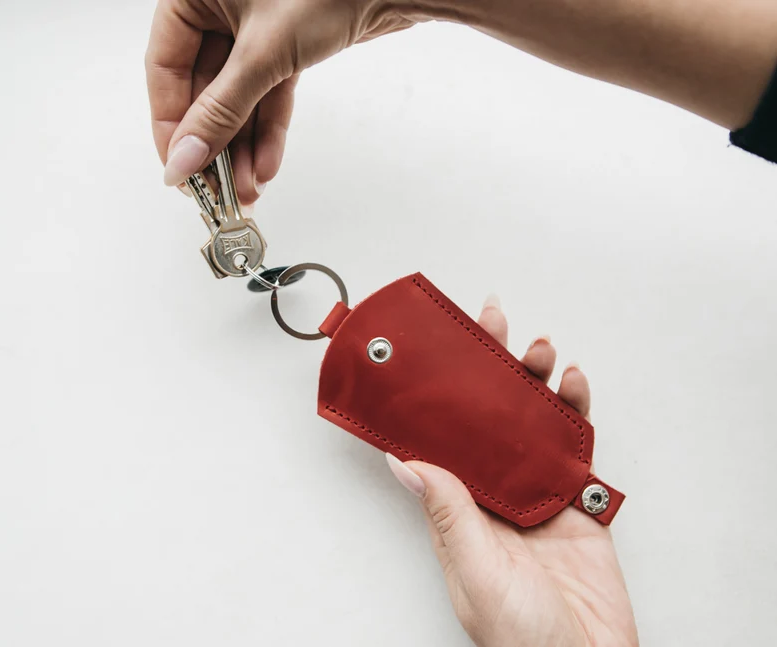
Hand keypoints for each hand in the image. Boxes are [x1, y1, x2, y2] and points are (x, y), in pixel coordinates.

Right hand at [145, 0, 421, 201]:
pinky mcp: (283, 47)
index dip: (171, 126)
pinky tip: (265, 165)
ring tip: (246, 191)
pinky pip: (267, 94)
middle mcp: (217, 10)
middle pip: (203, 91)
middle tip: (217, 192)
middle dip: (215, 146)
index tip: (179, 170)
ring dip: (242, 148)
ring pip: (237, 99)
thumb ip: (222, 109)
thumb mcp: (263, 52)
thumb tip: (186, 158)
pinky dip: (268, 129)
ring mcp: (251, 30)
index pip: (165, 70)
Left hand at [386, 296, 638, 646]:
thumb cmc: (522, 638)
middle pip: (491, 416)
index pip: (446, 435)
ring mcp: (537, 494)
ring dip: (536, 382)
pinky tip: (574, 389)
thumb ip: (449, 516)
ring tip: (538, 352)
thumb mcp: (478, 572)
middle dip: (493, 368)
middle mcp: (496, 493)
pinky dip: (577, 413)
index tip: (440, 350)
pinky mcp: (576, 503)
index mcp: (461, 508)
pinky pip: (575, 446)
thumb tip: (405, 463)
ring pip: (534, 422)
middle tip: (492, 324)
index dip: (443, 392)